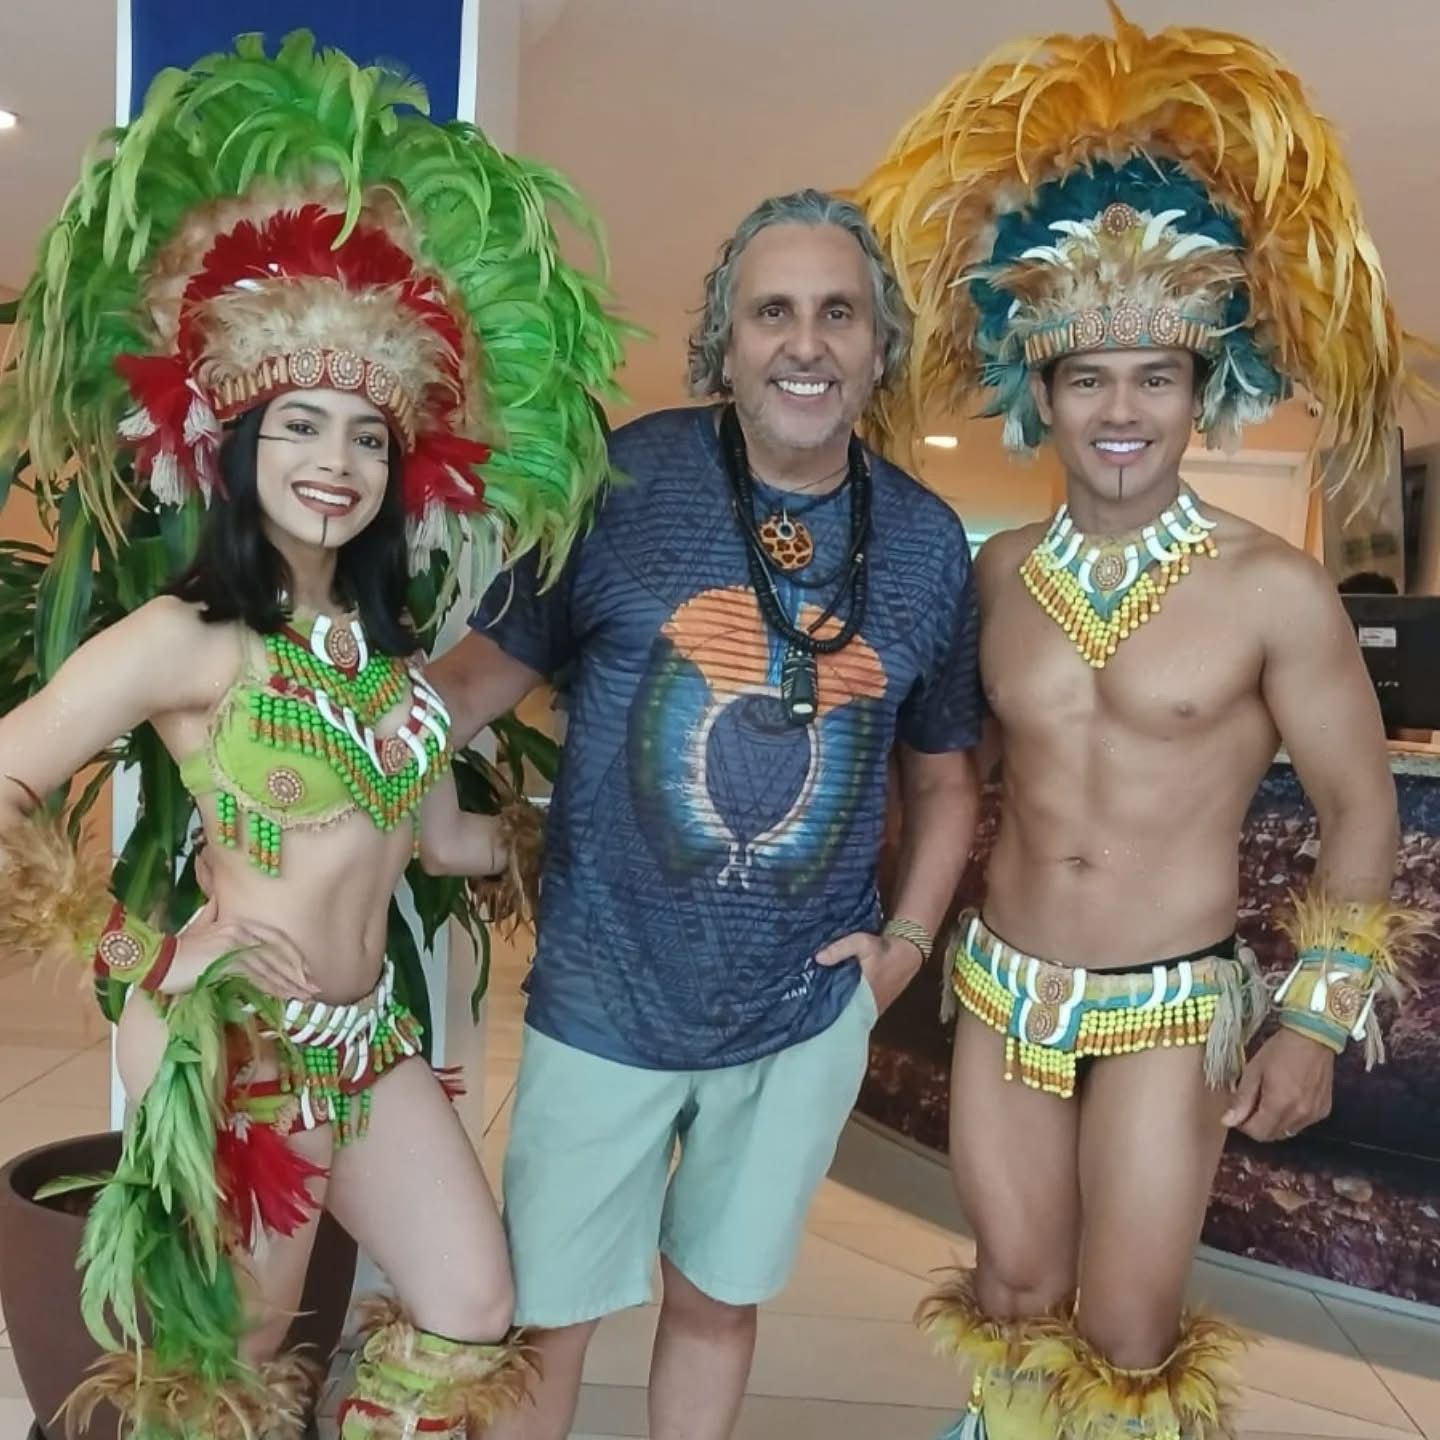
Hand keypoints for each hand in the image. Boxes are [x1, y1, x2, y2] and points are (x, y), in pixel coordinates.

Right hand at [159, 900, 318, 999]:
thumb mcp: (203, 930)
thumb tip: (220, 907)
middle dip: (298, 973)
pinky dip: (273, 987)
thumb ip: (217, 920)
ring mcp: (235, 944)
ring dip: (290, 983)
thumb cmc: (178, 950)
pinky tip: (284, 997)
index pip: (276, 940)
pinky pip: (257, 976)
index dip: (293, 957)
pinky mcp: (227, 959)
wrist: (156, 960)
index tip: (305, 972)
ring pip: (270, 967)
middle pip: (278, 953)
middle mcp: (241, 930)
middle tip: (313, 989)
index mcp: (240, 924)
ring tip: (304, 997)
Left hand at [815, 931, 922, 1014]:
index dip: (822, 1008)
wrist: (908, 951)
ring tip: (813, 998)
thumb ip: (840, 950)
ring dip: (835, 1005)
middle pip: (842, 1013)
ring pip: (849, 1010)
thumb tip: (817, 959)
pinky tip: (831, 995)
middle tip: (804, 1001)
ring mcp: (872, 1008)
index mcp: (863, 996)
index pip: (838, 1010)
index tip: (805, 1004)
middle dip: (825, 1007)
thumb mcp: (861, 943)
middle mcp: (868, 1007)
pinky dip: (845, 1002)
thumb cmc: (884, 949)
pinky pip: (856, 1007)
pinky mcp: (875, 1004)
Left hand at [1222, 1028, 1334, 1141]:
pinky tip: (1287, 1098)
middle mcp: (1299, 1115)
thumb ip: (1242, 1099)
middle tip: (1250, 1104)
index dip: (1243, 1125)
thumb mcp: (1254, 1070)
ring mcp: (1313, 1115)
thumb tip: (1228, 1121)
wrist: (1313, 1036)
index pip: (1257, 1133)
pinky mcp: (1323, 1110)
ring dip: (1273, 1122)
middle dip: (1257, 1125)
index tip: (1237, 1112)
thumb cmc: (1280, 1050)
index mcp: (1279, 1105)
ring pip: (1286, 1131)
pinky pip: (1301, 1123)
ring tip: (1268, 1099)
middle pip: (1272, 1135)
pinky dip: (1290, 1117)